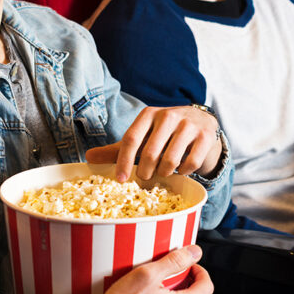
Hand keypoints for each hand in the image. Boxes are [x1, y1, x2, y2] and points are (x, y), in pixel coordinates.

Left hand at [85, 106, 221, 180]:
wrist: (202, 125)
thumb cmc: (166, 135)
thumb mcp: (143, 138)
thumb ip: (117, 149)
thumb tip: (87, 157)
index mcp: (149, 114)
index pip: (131, 139)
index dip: (123, 161)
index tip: (120, 180)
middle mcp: (169, 115)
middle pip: (149, 152)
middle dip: (145, 172)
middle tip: (145, 177)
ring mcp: (189, 124)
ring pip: (170, 160)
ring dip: (164, 173)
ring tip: (164, 172)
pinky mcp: (206, 135)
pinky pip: (190, 163)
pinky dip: (184, 172)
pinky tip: (182, 168)